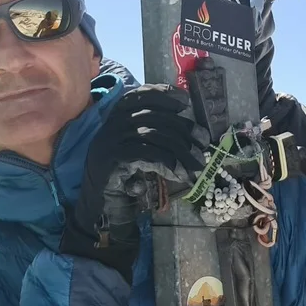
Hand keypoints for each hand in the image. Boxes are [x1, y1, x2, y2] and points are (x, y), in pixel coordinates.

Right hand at [60, 84, 207, 282]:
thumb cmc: (125, 179)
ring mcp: (109, 141)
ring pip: (153, 134)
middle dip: (182, 128)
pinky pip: (145, 153)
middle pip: (153, 116)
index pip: (140, 94)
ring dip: (180, 149)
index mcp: (116, 117)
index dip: (163, 95)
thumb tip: (192, 129)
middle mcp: (110, 125)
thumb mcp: (140, 150)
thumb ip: (156, 135)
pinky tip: (179, 174)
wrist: (101, 211)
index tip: (185, 102)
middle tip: (203, 143)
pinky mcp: (112, 160)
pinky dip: (167, 162)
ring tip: (197, 165)